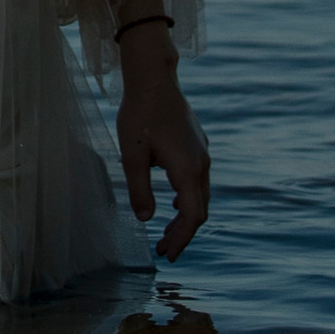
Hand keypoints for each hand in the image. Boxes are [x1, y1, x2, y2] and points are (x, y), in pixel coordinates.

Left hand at [116, 38, 209, 262]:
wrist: (154, 79)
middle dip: (182, 233)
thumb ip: (139, 190)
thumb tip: (146, 219)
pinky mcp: (197, 145)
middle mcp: (201, 164)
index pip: (193, 216)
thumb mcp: (132, 156)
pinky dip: (187, 200)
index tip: (167, 254)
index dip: (182, 239)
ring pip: (199, 196)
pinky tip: (174, 205)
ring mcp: (202, 153)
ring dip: (184, 218)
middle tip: (163, 250)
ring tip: (166, 233)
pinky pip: (197, 181)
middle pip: (199, 210)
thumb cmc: (139, 114)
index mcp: (187, 170)